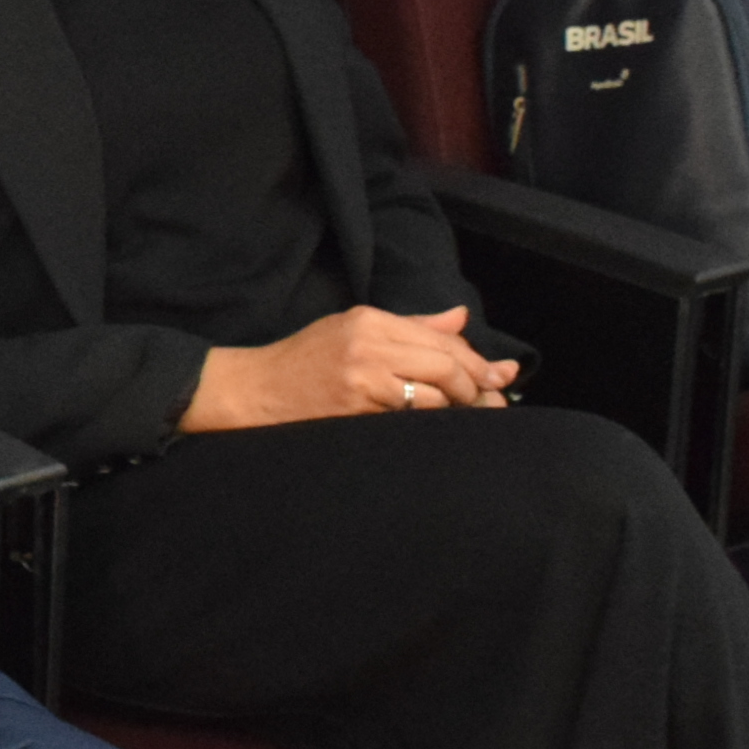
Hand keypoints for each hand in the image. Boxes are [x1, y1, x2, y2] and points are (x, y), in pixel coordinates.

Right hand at [183, 304, 516, 430]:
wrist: (252, 392)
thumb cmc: (301, 364)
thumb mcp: (350, 331)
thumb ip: (409, 327)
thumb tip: (460, 319)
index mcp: (369, 319)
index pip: (439, 337)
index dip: (475, 359)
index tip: (497, 378)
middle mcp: (368, 341)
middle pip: (444, 361)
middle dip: (475, 385)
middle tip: (492, 403)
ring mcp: (362, 375)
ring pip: (433, 390)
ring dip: (459, 408)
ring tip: (468, 419)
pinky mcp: (355, 407)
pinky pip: (410, 414)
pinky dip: (432, 422)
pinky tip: (439, 429)